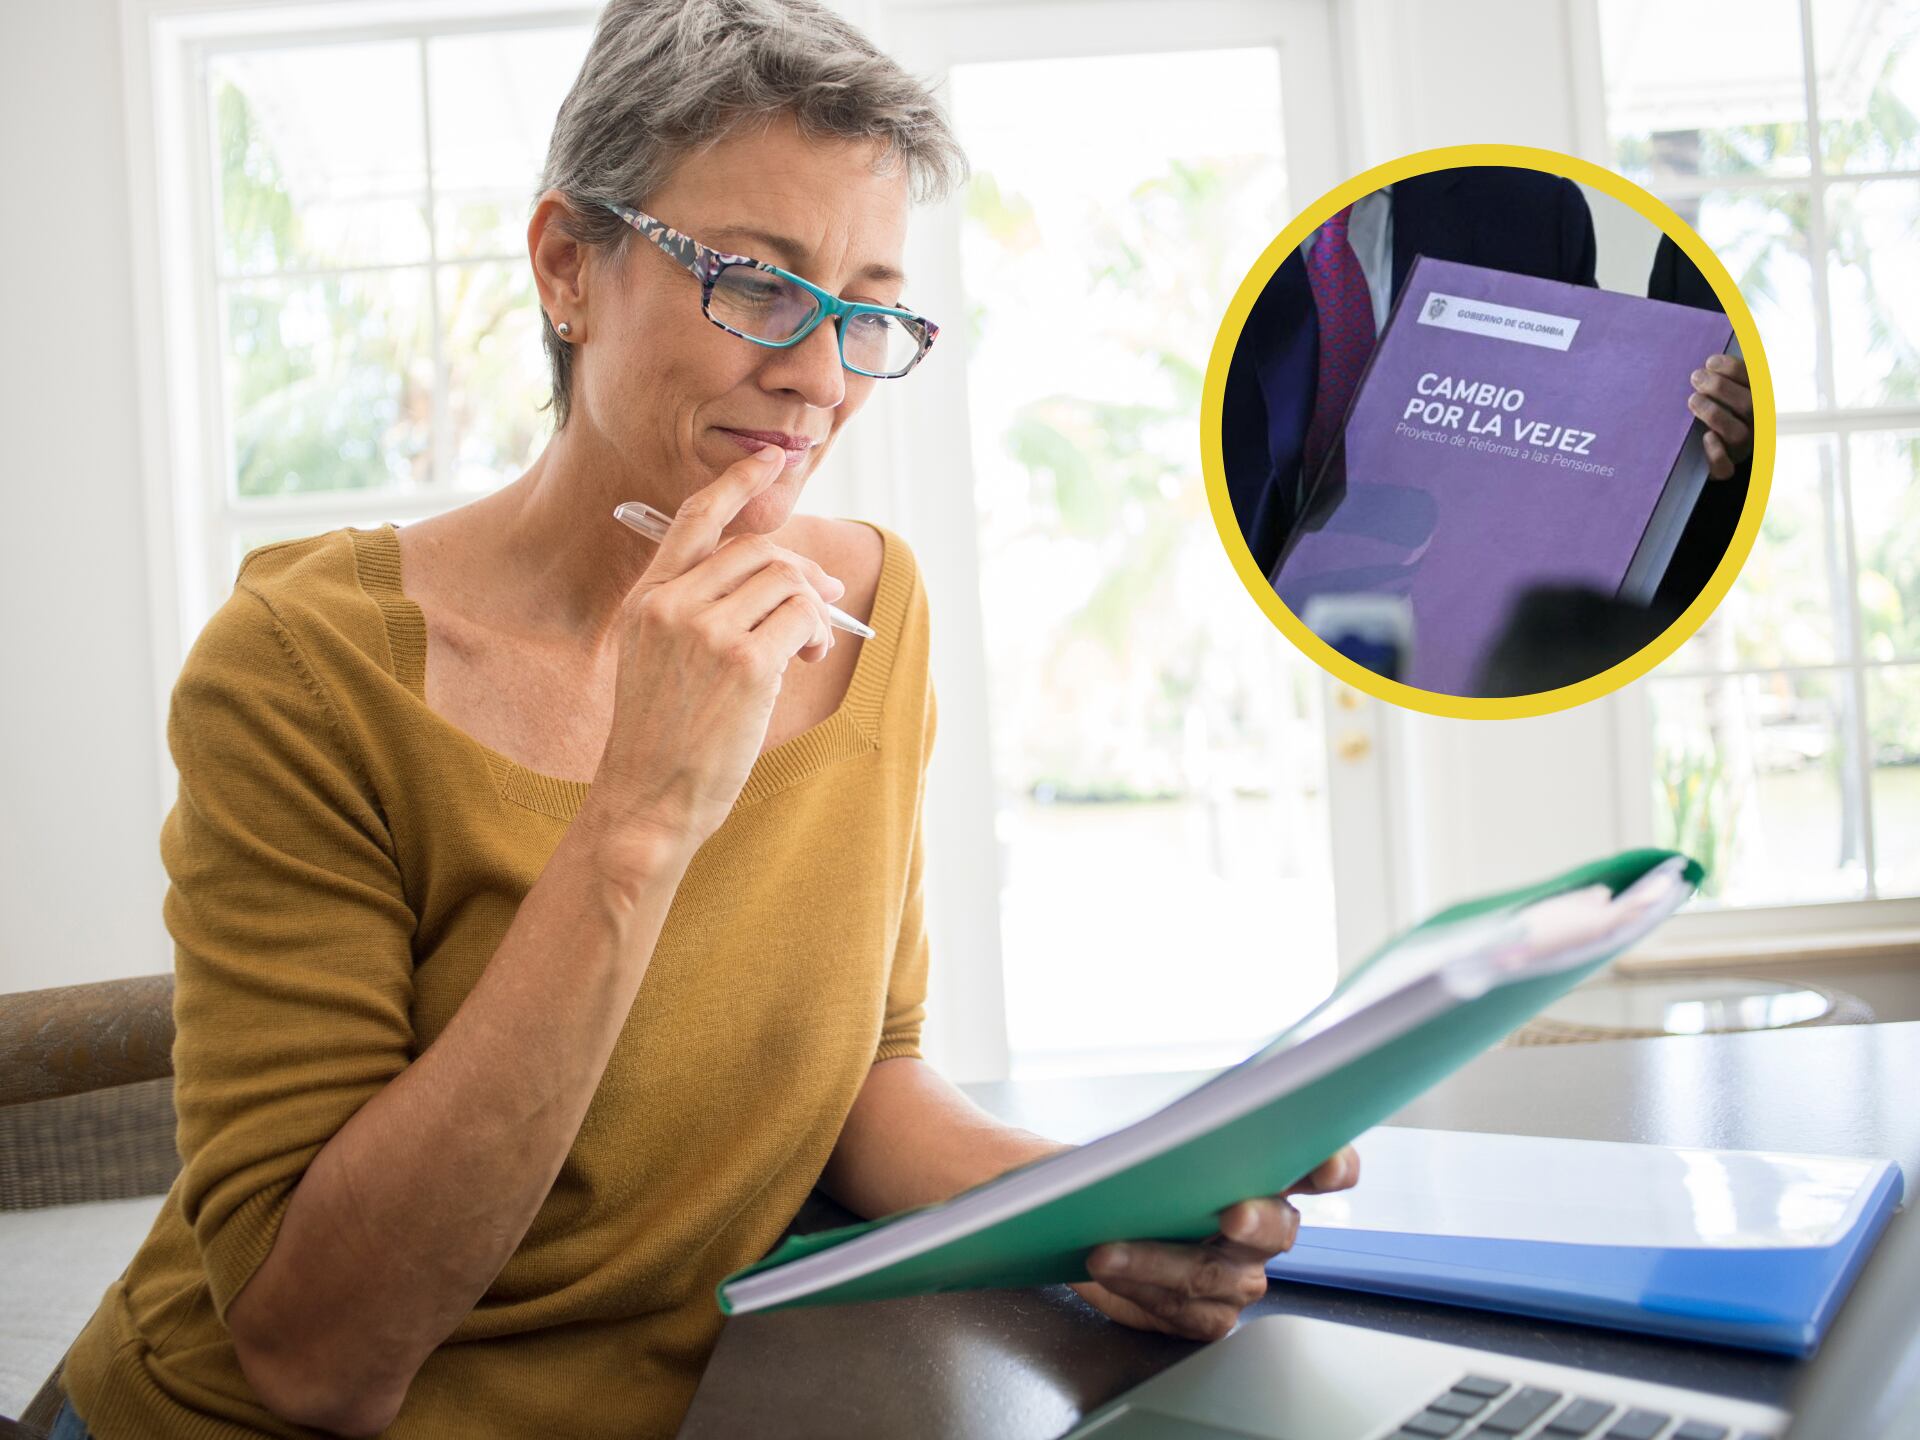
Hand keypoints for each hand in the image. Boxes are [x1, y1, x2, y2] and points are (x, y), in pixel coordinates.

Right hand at [587, 446, 847, 861]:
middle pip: (758, 551)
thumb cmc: (662, 740)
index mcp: (646, 601)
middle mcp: (671, 606)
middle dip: (802, 572)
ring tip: (807, 649)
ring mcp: (705, 631)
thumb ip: (701, 613)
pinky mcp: (744, 663)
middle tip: (824, 603)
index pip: (692, 520)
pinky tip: (806, 660)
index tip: (771, 460)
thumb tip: (789, 577)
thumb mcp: (659, 661)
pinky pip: (802, 618)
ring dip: (812, 610)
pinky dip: (816, 633)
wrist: (647, 799)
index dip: (736, 484)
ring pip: (787, 581)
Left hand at [1072, 1147, 1359, 1340]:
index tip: (1328, 1169)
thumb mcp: (1141, 1142)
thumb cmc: (1126, 1174)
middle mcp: (1263, 1228)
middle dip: (1256, 1221)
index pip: (1314, 1166)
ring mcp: (1240, 1277)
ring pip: (1216, 1274)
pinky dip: (1139, 1286)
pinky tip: (1108, 1267)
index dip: (1332, 1166)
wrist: (1089, 1222)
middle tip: (1233, 1215)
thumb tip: (1161, 1137)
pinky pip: (1184, 1310)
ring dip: (1157, 1259)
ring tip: (1109, 1248)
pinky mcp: (1209, 1315)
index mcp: (1263, 1173)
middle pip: (1277, 1228)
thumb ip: (1166, 1137)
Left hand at [1687, 354, 1751, 479]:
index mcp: (1756, 401)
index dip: (1734, 369)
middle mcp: (1754, 425)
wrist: (1704, 456)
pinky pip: (1725, 468)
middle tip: (1696, 377)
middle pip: (1749, 405)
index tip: (1710, 361)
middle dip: (1721, 388)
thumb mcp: (1715, 394)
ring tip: (1692, 399)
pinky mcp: (1724, 470)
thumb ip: (1714, 377)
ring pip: (1739, 434)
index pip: (1755, 381)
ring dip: (1715, 414)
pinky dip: (1716, 454)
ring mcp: (1741, 448)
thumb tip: (1702, 359)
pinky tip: (1706, 437)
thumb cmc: (1709, 413)